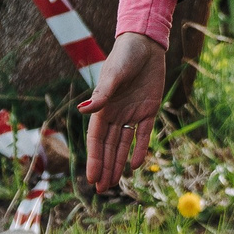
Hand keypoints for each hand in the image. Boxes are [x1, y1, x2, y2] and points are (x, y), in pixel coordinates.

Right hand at [80, 31, 165, 191]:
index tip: (92, 178)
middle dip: (105, 167)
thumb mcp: (114, 74)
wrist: (146, 43)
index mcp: (103, 107)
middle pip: (109, 146)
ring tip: (115, 183)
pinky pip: (144, 134)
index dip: (94, 159)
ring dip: (119, 163)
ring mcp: (132, 113)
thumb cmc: (125, 55)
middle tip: (102, 190)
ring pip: (124, 144)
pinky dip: (140, 149)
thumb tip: (83, 111)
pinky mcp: (150, 109)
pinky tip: (136, 165)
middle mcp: (116, 113)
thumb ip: (102, 94)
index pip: (97, 139)